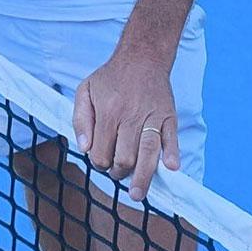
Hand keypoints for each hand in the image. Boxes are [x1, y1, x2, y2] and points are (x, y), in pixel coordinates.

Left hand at [72, 52, 178, 201]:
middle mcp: (129, 115)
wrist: (142, 56)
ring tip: (137, 194)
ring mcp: (151, 116)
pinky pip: (172, 138)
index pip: (100, 152)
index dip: (98, 162)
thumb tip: (84, 148)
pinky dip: (172, 154)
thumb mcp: (85, 90)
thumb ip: (80, 119)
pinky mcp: (169, 115)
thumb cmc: (111, 77)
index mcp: (108, 111)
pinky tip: (170, 168)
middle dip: (118, 172)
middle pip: (124, 157)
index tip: (101, 161)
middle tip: (118, 172)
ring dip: (142, 177)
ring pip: (147, 153)